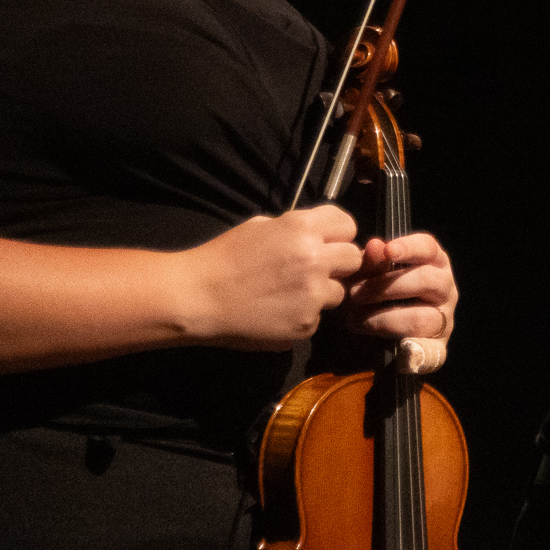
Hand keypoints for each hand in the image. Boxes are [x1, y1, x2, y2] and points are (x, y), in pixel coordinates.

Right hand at [179, 205, 360, 348]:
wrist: (196, 298)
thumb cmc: (222, 258)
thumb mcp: (261, 227)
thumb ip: (297, 229)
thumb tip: (320, 235)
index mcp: (303, 228)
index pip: (348, 225)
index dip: (338, 234)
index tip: (327, 242)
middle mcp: (315, 258)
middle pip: (353, 259)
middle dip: (337, 264)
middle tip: (312, 270)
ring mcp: (313, 294)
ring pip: (338, 292)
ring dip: (321, 292)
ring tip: (288, 294)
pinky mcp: (306, 324)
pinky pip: (317, 317)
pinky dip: (302, 316)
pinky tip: (276, 312)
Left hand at [345, 231, 456, 370]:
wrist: (376, 335)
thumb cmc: (375, 295)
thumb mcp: (370, 276)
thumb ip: (372, 262)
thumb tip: (374, 246)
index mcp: (434, 263)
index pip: (428, 248)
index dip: (409, 247)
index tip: (388, 250)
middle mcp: (445, 289)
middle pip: (427, 280)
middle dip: (386, 286)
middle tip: (355, 294)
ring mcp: (445, 319)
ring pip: (423, 317)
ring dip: (384, 319)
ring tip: (356, 320)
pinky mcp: (438, 348)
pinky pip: (431, 353)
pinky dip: (413, 353)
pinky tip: (396, 350)